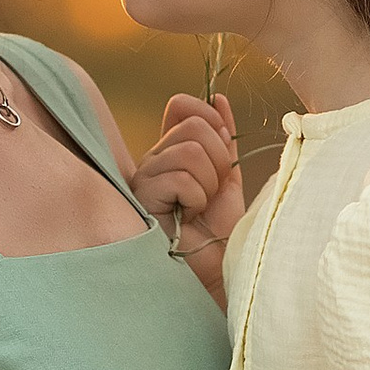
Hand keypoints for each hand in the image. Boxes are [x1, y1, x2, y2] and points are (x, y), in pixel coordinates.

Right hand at [131, 95, 241, 261]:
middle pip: (194, 126)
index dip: (209, 117)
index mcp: (172, 151)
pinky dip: (197, 200)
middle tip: (212, 192)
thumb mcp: (228, 178)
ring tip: (200, 208)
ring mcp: (144, 178)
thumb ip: (223, 140)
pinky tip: (188, 218)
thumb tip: (219, 98)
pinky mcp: (141, 197)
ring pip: (191, 151)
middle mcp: (153, 160)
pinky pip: (181, 178)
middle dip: (219, 161)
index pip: (181, 105)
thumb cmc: (219, 232)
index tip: (224, 147)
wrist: (215, 271)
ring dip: (209, 185)